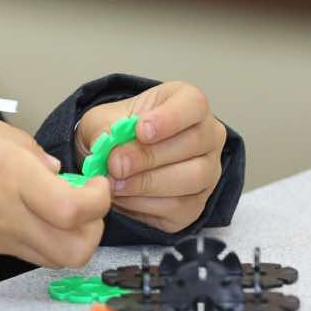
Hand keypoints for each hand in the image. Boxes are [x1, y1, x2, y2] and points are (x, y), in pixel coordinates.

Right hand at [0, 109, 113, 267]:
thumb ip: (21, 145)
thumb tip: (51, 169)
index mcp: (12, 179)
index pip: (75, 210)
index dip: (99, 198)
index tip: (95, 180)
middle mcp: (12, 216)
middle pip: (77, 248)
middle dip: (95, 226)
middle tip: (84, 198)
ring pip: (58, 258)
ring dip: (72, 236)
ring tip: (60, 204)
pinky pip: (31, 252)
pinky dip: (45, 237)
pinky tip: (29, 209)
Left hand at [77, 81, 227, 234]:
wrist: (115, 161)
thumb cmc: (118, 131)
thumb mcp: (103, 119)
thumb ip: (104, 127)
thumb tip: (106, 143)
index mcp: (189, 103)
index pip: (193, 105)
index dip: (169, 119)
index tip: (141, 131)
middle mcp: (208, 135)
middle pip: (192, 145)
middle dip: (149, 157)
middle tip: (116, 163)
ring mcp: (207, 171)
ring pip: (191, 179)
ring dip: (146, 183)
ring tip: (115, 182)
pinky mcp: (196, 204)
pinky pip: (178, 207)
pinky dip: (145, 204)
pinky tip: (124, 196)